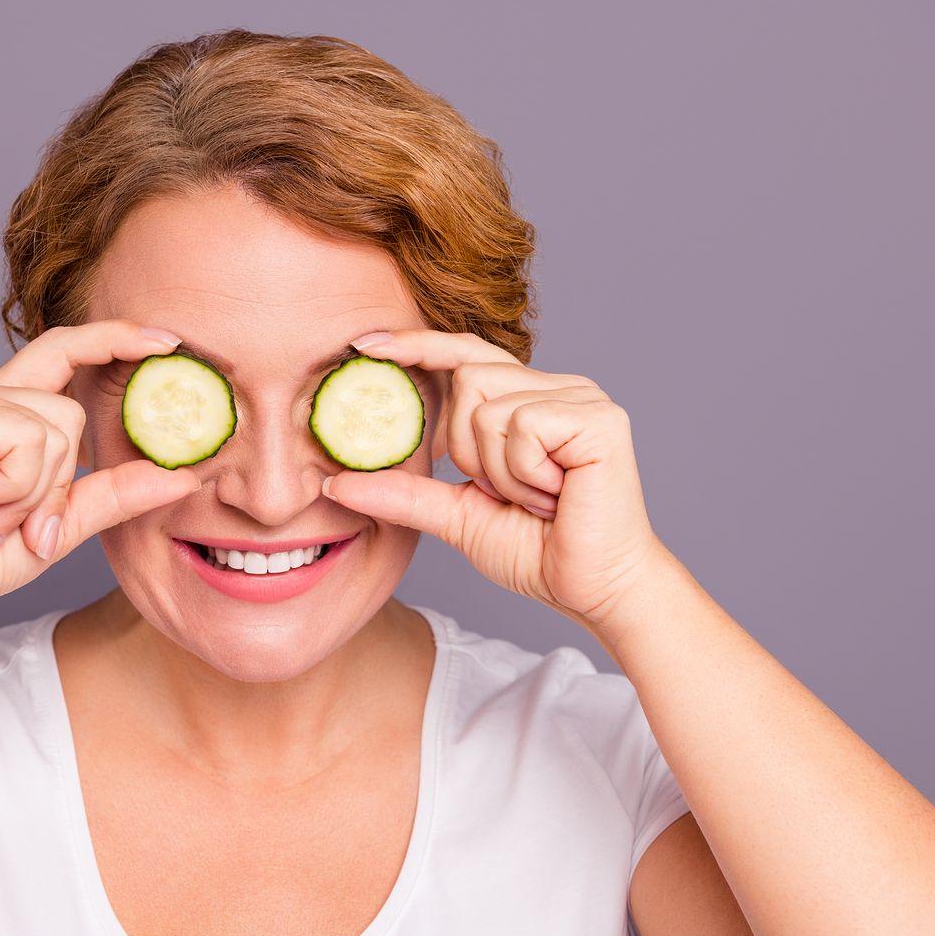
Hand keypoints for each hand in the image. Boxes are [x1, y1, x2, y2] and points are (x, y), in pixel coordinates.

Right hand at [0, 319, 200, 626]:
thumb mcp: (62, 523)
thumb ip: (116, 493)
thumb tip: (184, 476)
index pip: (65, 352)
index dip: (116, 339)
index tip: (168, 342)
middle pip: (72, 411)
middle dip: (60, 483)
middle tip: (15, 524)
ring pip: (58, 427)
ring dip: (36, 492)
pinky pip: (30, 442)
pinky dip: (16, 489)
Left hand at [322, 329, 663, 630]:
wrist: (594, 590)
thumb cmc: (539, 552)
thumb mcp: (458, 517)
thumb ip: (405, 494)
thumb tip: (336, 485)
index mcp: (529, 400)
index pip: (464, 355)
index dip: (417, 345)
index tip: (365, 346)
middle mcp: (557, 386)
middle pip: (468, 378)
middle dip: (466, 450)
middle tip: (505, 495)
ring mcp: (581, 397)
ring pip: (489, 408)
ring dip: (498, 471)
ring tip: (537, 499)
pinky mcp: (598, 417)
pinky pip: (522, 426)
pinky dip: (524, 473)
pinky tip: (556, 495)